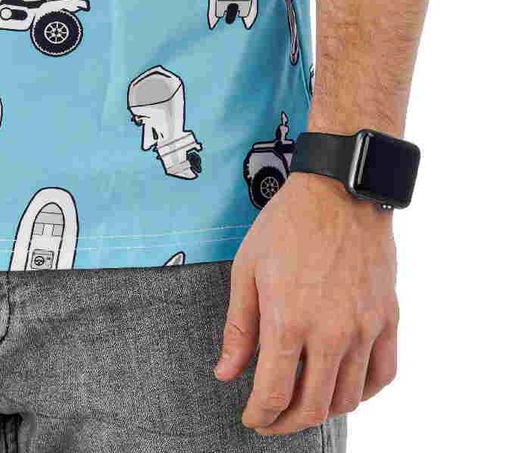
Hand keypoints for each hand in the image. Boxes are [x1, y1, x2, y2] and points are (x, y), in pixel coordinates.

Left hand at [216, 174, 397, 434]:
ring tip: (303, 401)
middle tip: (273, 419)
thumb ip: (238, 328)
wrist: (339, 190)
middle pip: (312, 407)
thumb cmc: (287, 224)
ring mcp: (363, 328)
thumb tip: (225, 374)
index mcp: (288, 321)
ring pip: (347, 398)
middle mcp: (330, 333)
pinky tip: (343, 384)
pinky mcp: (387, 319)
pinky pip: (381, 375)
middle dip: (286, 423)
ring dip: (322, 410)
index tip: (252, 419)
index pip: (273, 394)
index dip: (259, 416)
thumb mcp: (247, 269)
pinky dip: (362, 392)